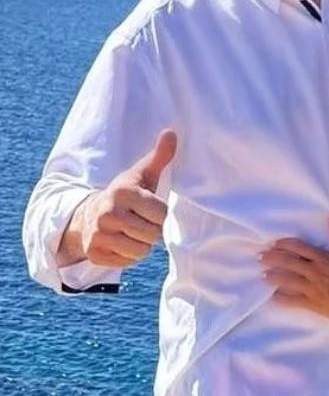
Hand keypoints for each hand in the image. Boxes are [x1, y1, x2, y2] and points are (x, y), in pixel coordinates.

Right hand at [57, 129, 176, 267]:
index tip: (152, 209)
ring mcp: (98, 234)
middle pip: (152, 235)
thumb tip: (171, 132)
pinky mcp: (93, 253)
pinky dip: (128, 256)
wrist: (90, 214)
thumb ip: (160, 156)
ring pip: (140, 251)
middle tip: (141, 221)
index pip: (161, 215)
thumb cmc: (127, 194)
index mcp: (123, 192)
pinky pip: (126, 262)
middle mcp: (107, 213)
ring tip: (132, 231)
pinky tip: (121, 242)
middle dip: (152, 230)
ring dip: (141, 245)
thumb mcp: (143, 174)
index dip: (162, 215)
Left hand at [260, 217, 328, 322]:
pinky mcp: (312, 303)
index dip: (284, 244)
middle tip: (260, 256)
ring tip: (262, 275)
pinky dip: (281, 298)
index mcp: (323, 257)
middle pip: (288, 262)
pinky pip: (292, 300)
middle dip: (272, 258)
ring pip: (286, 280)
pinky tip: (272, 297)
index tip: (274, 243)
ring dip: (272, 276)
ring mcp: (312, 288)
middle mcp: (314, 271)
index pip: (298, 247)